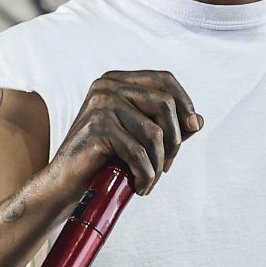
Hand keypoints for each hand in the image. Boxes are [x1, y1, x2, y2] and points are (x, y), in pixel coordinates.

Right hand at [56, 70, 202, 195]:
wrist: (66, 182)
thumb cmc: (105, 159)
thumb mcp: (140, 138)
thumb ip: (169, 126)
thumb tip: (198, 121)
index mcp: (118, 81)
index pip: (164, 79)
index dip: (185, 102)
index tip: (193, 128)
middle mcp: (108, 86)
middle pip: (164, 104)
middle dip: (174, 140)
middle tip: (167, 166)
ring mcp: (100, 103)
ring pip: (154, 132)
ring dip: (158, 163)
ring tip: (150, 179)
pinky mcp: (96, 126)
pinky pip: (138, 152)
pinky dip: (145, 174)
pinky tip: (140, 186)